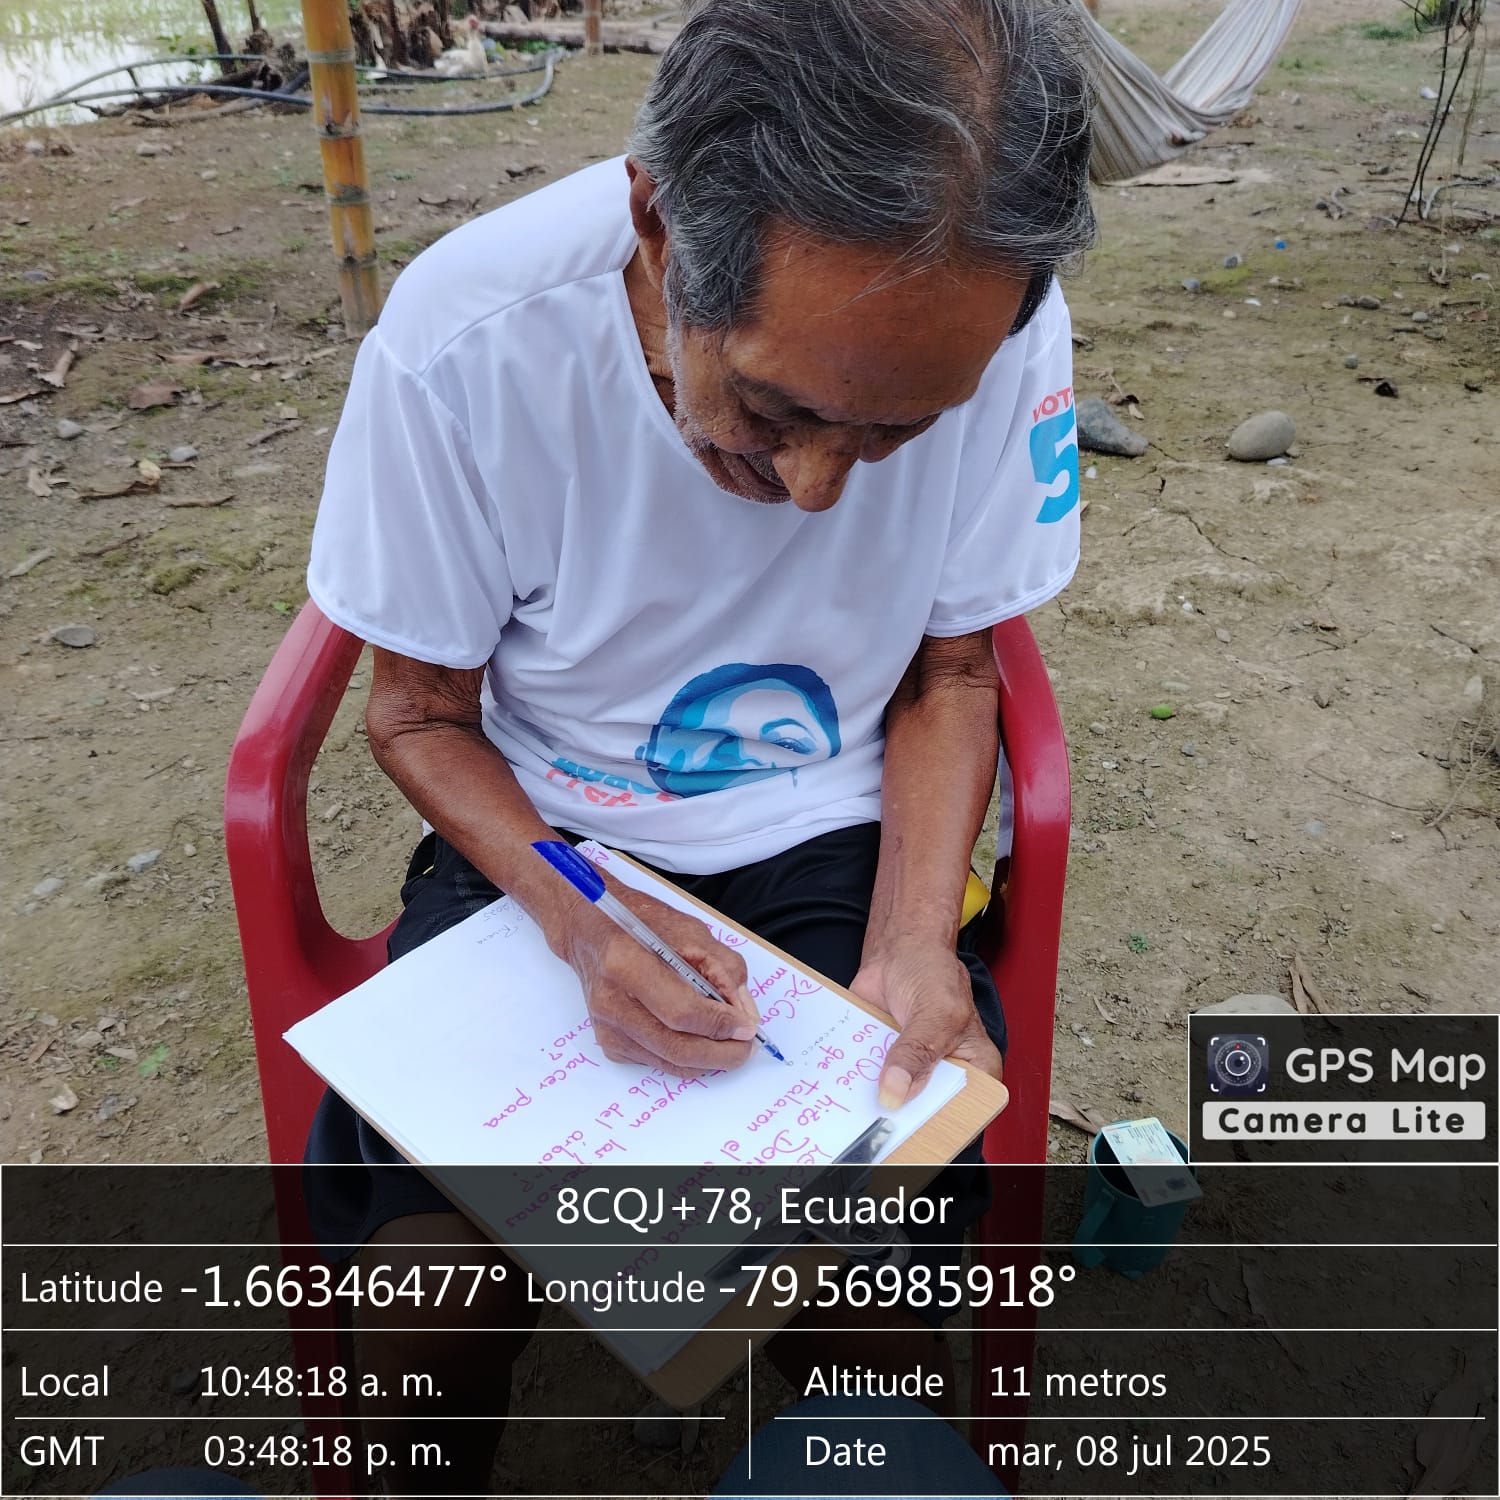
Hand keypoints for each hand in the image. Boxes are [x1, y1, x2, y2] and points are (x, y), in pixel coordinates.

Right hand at [565, 887, 759, 1077]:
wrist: (590, 932)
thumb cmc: (639, 924)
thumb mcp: (690, 932)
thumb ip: (723, 970)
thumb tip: (744, 1014)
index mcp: (625, 963)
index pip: (681, 1011)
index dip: (719, 1024)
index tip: (747, 1027)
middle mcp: (611, 1001)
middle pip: (675, 1046)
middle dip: (720, 1053)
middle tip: (746, 1047)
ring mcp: (607, 1027)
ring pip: (669, 1061)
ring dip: (707, 1060)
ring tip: (731, 1046)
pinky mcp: (609, 1043)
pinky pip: (657, 1061)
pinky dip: (685, 1058)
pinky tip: (699, 1039)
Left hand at [851, 937, 1001, 1110]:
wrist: (899, 950)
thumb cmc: (933, 974)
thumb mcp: (935, 1013)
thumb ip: (916, 1052)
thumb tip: (894, 1091)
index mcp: (974, 1068)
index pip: (964, 1111)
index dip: (940, 1127)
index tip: (911, 1135)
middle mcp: (942, 1075)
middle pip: (923, 1111)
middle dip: (897, 1117)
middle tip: (873, 1126)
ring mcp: (908, 1070)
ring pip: (889, 1098)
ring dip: (868, 1103)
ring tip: (848, 1110)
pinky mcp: (879, 1061)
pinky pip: (864, 1078)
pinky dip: (849, 1080)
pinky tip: (834, 1084)